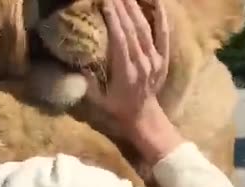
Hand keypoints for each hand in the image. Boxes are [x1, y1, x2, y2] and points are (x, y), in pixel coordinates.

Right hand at [85, 0, 168, 124]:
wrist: (144, 117)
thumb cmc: (116, 108)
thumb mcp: (98, 101)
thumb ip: (88, 82)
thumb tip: (79, 61)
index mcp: (126, 73)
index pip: (120, 41)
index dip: (113, 20)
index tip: (105, 2)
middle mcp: (143, 63)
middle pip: (132, 30)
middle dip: (122, 7)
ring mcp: (155, 60)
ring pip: (145, 28)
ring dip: (135, 7)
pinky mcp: (163, 58)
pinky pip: (164, 34)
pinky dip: (161, 16)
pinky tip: (156, 1)